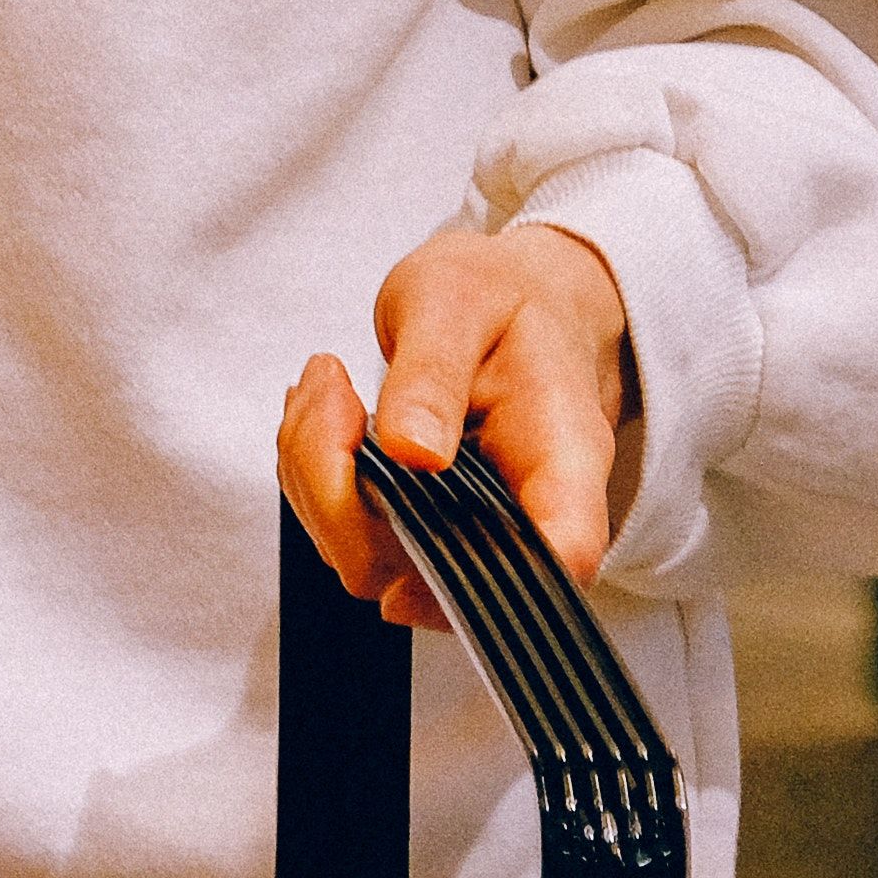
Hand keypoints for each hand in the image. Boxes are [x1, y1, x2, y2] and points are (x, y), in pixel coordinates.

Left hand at [277, 225, 632, 632]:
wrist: (505, 304)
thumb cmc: (497, 300)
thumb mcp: (458, 301)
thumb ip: (434, 374)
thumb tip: (412, 452)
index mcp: (564, 463)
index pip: (558, 558)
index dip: (479, 577)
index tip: (391, 525)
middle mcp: (522, 522)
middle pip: (423, 574)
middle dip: (339, 488)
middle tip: (330, 387)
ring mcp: (466, 537)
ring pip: (365, 561)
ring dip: (315, 474)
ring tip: (329, 386)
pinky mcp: (417, 534)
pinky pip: (341, 535)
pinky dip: (312, 474)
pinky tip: (327, 411)